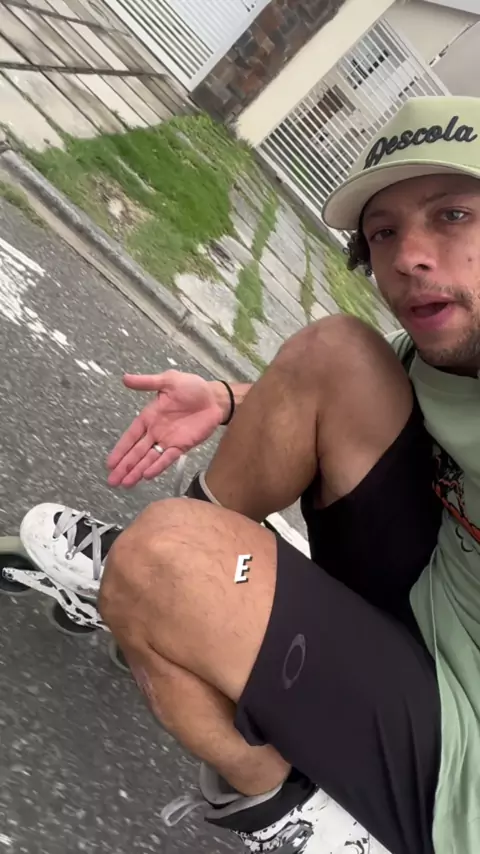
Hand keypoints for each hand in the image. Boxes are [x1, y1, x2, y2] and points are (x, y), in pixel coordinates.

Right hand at [106, 371, 224, 487]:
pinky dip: (157, 467)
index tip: (110, 463)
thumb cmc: (192, 387)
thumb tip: (125, 378)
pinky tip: (146, 476)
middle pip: (136, 452)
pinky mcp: (182, 446)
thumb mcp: (168, 380)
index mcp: (149, 417)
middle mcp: (156, 431)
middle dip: (124, 466)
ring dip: (137, 471)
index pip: (130, 436)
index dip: (120, 450)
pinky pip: (167, 458)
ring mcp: (168, 440)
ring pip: (149, 459)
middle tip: (112, 481)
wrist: (215, 397)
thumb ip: (147, 382)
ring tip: (125, 484)